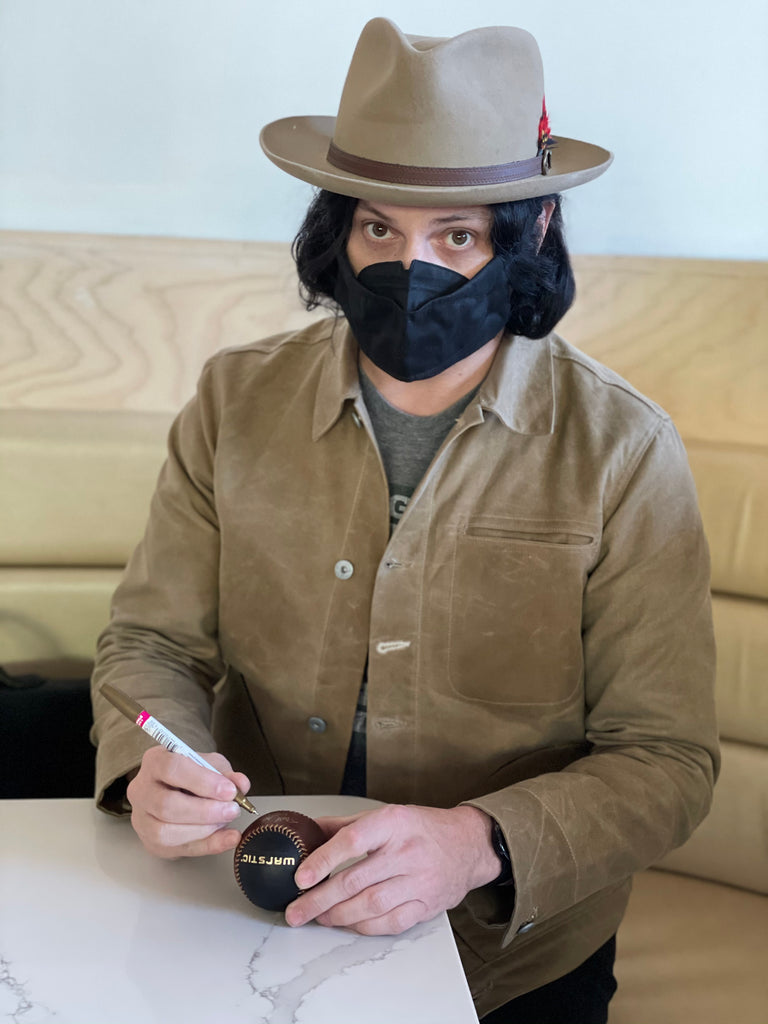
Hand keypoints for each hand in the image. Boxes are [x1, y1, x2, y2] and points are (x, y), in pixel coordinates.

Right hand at [126, 745, 250, 858]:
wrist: (172, 792)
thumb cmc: (189, 775)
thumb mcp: (209, 765)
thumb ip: (225, 773)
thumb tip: (240, 784)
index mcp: (155, 762)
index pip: (172, 769)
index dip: (203, 781)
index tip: (229, 791)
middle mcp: (142, 790)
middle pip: (167, 805)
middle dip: (205, 811)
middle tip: (232, 810)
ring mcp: (142, 819)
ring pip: (166, 832)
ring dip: (203, 830)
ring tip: (225, 821)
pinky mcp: (150, 842)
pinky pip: (178, 849)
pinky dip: (208, 845)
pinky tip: (226, 838)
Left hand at [284, 803, 500, 934]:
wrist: (467, 845)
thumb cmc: (422, 828)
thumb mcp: (386, 815)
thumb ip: (346, 825)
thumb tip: (309, 831)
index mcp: (393, 822)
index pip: (352, 841)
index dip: (323, 861)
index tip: (300, 878)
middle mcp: (406, 851)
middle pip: (355, 880)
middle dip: (320, 899)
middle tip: (296, 911)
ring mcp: (419, 880)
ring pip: (371, 905)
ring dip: (339, 915)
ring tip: (318, 917)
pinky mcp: (426, 905)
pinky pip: (390, 922)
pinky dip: (364, 927)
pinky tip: (348, 923)